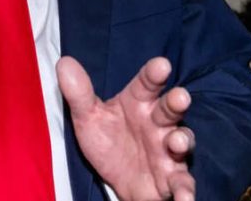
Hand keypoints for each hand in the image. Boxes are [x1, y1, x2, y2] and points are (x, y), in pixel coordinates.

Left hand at [57, 56, 195, 200]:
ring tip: (177, 142)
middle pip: (169, 109)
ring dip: (182, 140)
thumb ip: (79, 93)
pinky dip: (186, 190)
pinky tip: (184, 198)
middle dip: (176, 102)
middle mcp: (158, 123)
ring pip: (181, 140)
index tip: (161, 65)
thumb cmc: (108, 139)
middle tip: (180, 97)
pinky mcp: (172, 177)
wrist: (115, 180)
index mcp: (139, 102)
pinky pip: (183, 182)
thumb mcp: (89, 118)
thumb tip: (64, 63)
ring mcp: (168, 149)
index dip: (154, 73)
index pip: (147, 84)